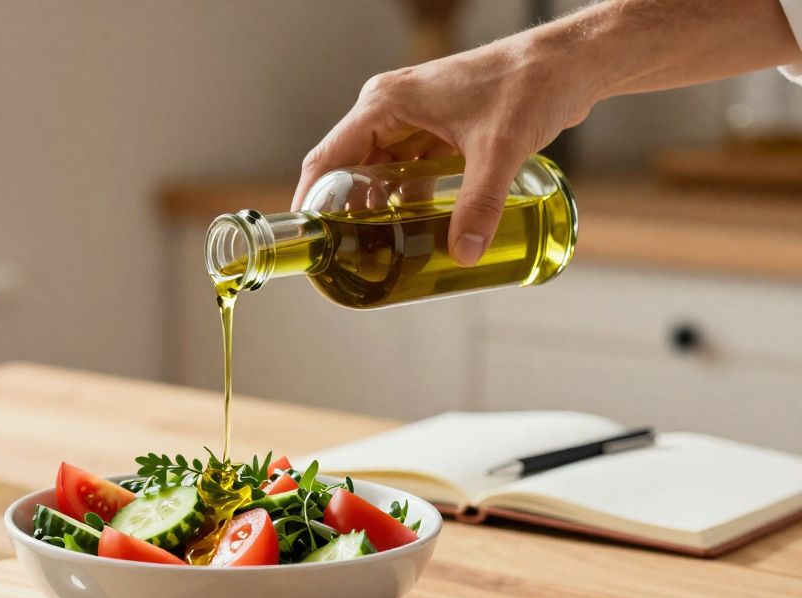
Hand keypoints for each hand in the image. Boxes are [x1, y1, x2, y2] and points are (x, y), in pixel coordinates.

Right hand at [292, 35, 595, 265]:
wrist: (568, 63)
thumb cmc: (529, 84)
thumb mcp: (499, 150)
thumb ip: (479, 205)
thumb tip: (464, 254)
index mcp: (386, 104)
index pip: (328, 158)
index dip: (313, 201)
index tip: (309, 239)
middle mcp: (390, 108)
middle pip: (348, 169)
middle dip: (345, 212)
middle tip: (346, 255)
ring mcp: (412, 118)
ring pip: (377, 171)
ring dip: (375, 207)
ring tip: (375, 248)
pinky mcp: (435, 127)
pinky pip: (405, 168)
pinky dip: (404, 196)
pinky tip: (410, 226)